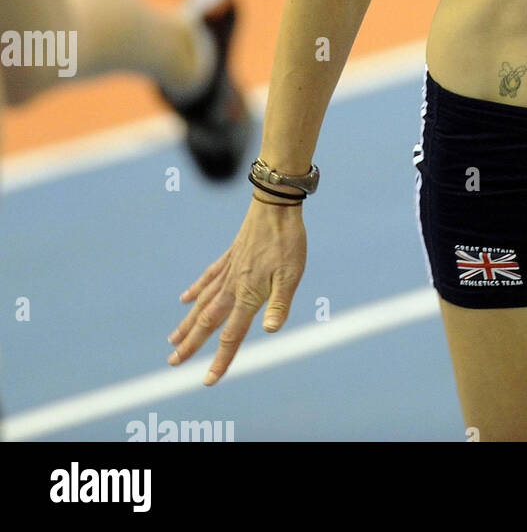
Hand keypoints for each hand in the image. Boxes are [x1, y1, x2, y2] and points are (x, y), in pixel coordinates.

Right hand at [168, 199, 306, 385]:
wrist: (276, 207)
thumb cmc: (288, 242)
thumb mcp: (291, 275)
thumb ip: (280, 304)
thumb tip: (270, 331)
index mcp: (248, 294)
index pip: (232, 334)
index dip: (221, 359)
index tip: (208, 381)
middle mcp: (232, 286)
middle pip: (208, 322)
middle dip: (191, 345)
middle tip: (172, 363)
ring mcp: (228, 270)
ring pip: (202, 302)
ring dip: (188, 323)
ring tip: (172, 340)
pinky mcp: (229, 256)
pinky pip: (208, 278)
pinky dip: (196, 290)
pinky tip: (185, 299)